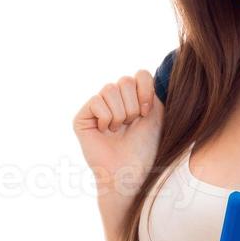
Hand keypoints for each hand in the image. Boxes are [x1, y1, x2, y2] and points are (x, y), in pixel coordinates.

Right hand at [71, 69, 162, 201]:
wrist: (130, 170)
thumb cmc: (145, 146)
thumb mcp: (157, 113)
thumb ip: (151, 88)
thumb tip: (146, 70)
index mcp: (132, 96)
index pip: (140, 74)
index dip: (146, 92)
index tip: (147, 114)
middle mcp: (114, 99)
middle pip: (125, 80)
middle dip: (133, 106)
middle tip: (130, 125)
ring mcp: (96, 106)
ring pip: (110, 89)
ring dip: (121, 114)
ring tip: (118, 130)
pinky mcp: (82, 117)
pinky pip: (97, 101)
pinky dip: (106, 118)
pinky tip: (105, 132)